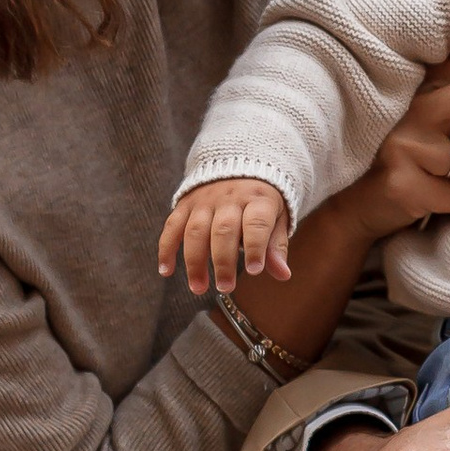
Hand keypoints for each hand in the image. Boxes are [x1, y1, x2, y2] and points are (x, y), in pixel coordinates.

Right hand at [158, 176, 291, 295]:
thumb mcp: (277, 217)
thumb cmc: (261, 200)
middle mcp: (230, 197)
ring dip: (194, 261)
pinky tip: (166, 271)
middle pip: (224, 230)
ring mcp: (204, 200)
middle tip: (225, 287)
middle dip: (223, 261)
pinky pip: (172, 226)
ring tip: (198, 287)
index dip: (255, 247)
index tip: (254, 271)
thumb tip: (283, 275)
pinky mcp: (185, 203)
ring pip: (196, 230)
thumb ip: (276, 246)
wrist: (237, 162)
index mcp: (258, 199)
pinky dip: (166, 249)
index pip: (256, 223)